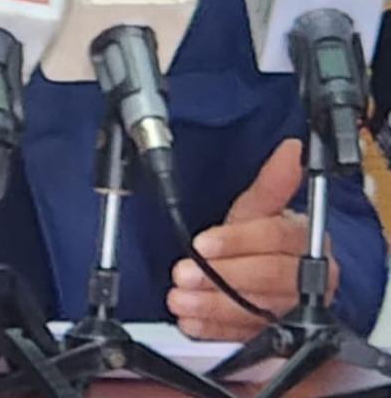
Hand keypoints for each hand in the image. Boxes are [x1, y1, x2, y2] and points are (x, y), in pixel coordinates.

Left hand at [167, 138, 338, 340]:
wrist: (271, 273)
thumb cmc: (264, 237)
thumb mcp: (259, 208)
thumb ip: (271, 182)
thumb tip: (290, 149)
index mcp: (304, 240)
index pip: (274, 238)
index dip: (237, 241)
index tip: (202, 243)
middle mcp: (305, 278)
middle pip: (268, 278)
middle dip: (221, 277)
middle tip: (183, 274)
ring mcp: (292, 310)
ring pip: (256, 310)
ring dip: (213, 307)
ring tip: (179, 299)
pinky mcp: (275, 336)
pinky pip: (246, 336)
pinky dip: (215, 330)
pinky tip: (191, 323)